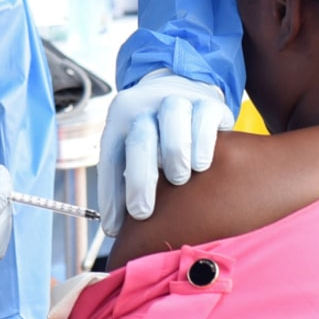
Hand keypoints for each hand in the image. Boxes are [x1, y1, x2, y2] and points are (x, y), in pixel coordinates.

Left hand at [96, 70, 234, 235]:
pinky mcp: (207, 102)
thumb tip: (118, 230)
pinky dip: (203, 144)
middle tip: (142, 213)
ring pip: (172, 121)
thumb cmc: (155, 135)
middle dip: (139, 181)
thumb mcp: (133, 150)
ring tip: (179, 179)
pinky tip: (202, 165)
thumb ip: (126, 181)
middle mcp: (144, 108)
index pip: (110, 160)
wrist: (182, 88)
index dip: (111, 196)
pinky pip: (204, 118)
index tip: (115, 227)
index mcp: (120, 123)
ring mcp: (176, 100)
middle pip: (139, 141)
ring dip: (174, 156)